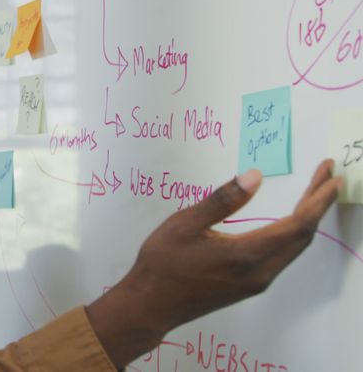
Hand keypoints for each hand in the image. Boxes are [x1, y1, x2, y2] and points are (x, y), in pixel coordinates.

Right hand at [87, 160, 342, 367]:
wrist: (151, 305)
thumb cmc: (163, 263)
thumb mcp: (185, 224)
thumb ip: (222, 200)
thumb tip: (255, 176)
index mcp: (247, 255)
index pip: (297, 224)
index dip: (318, 199)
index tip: (330, 176)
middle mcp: (261, 271)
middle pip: (303, 236)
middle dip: (318, 204)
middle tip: (326, 176)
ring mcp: (257, 281)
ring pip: (295, 248)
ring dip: (308, 219)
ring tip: (313, 194)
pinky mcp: (250, 284)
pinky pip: (283, 256)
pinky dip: (293, 234)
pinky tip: (288, 222)